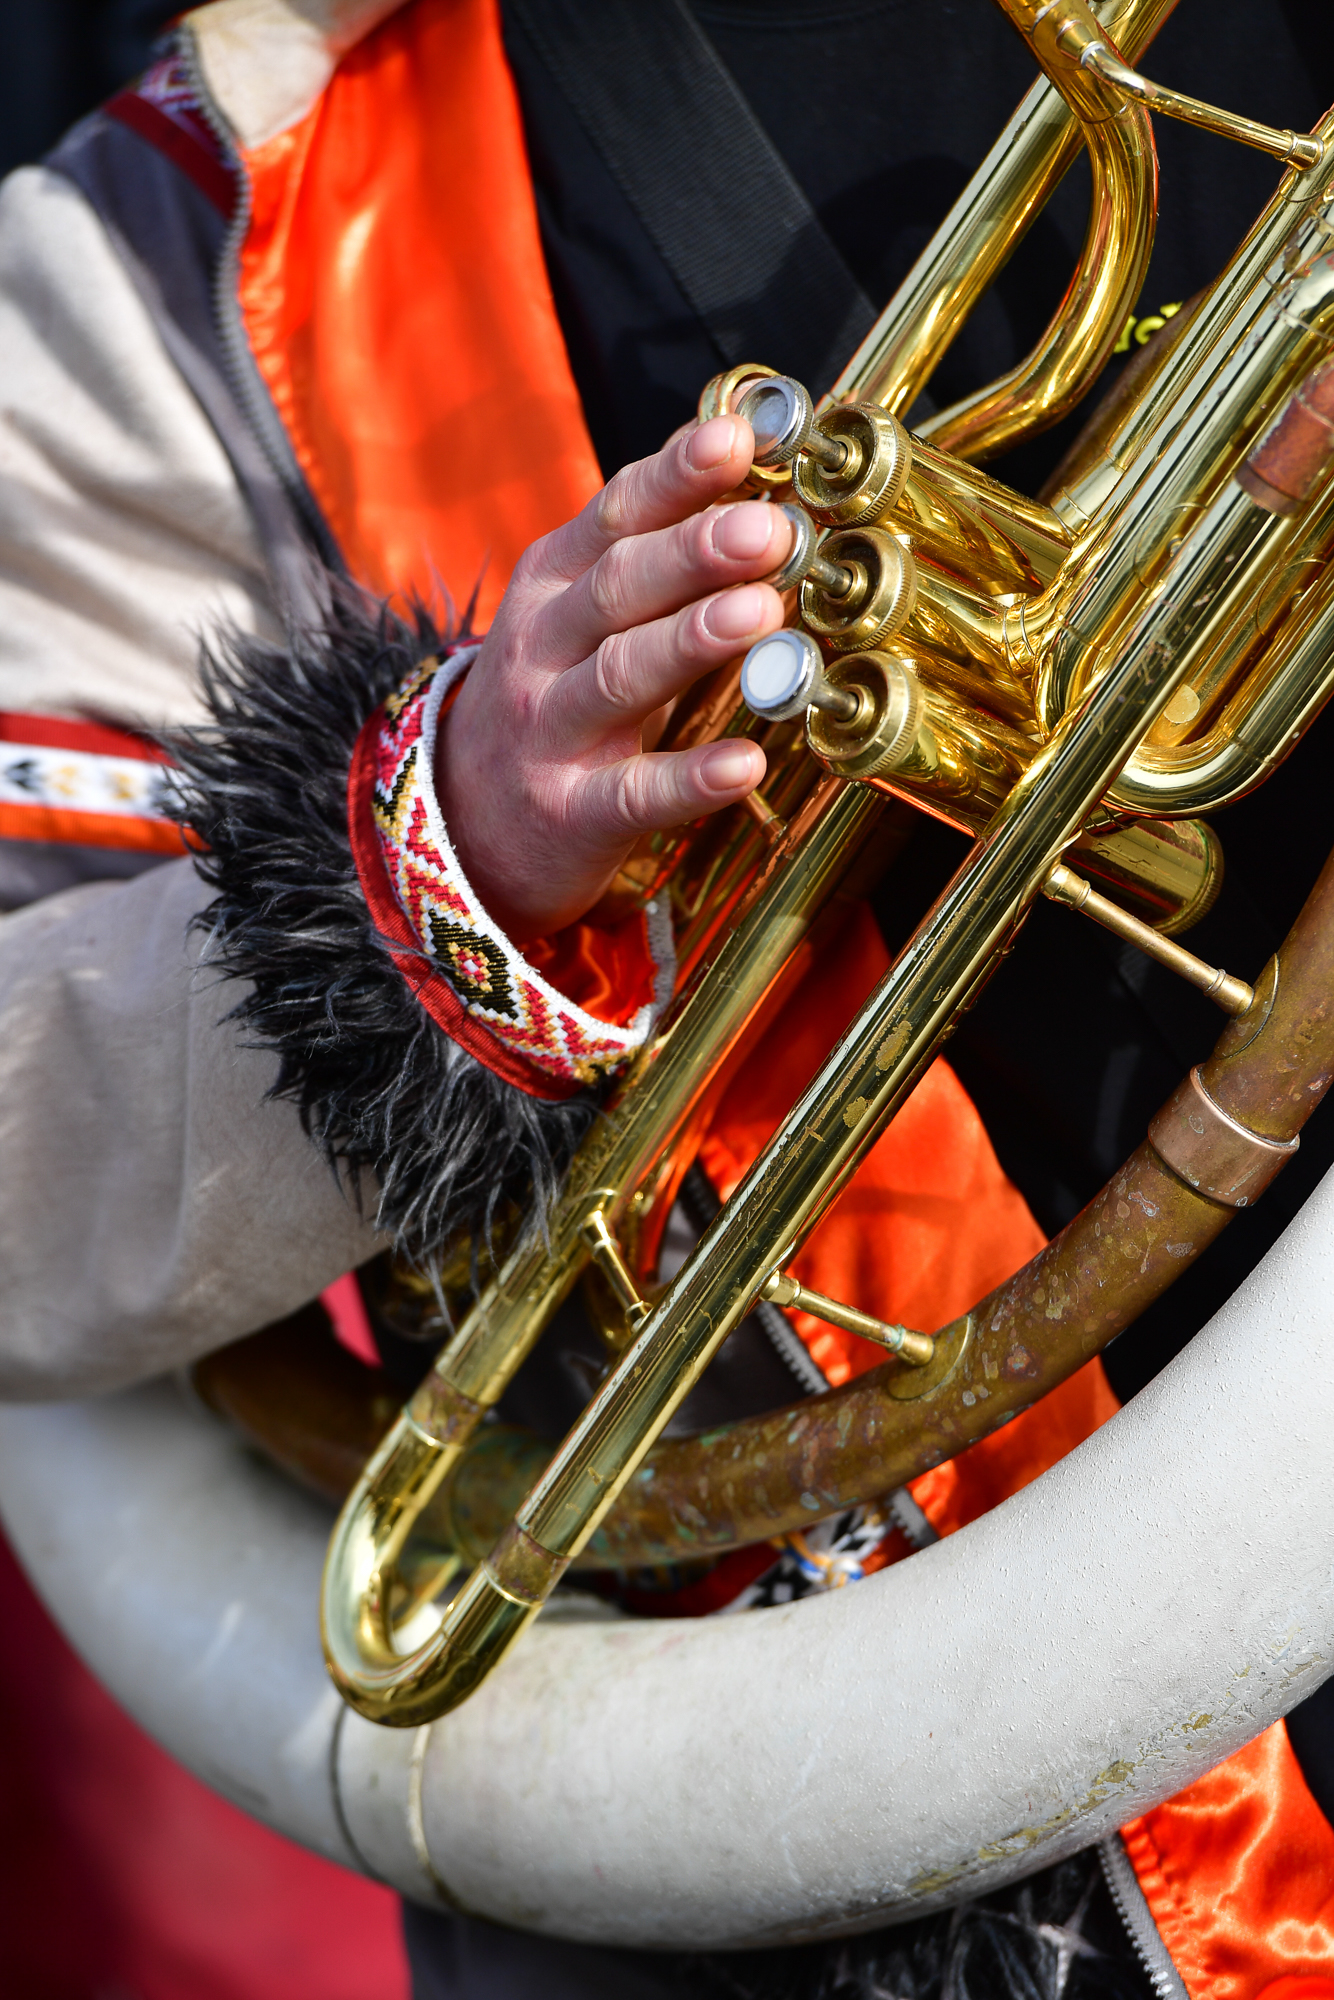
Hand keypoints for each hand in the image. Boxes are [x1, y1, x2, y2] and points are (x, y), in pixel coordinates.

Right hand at [435, 415, 792, 941]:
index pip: (615, 515)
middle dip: (692, 553)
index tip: (737, 439)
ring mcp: (551, 732)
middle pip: (617, 588)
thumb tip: (746, 465)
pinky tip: (745, 764)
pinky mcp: (570, 813)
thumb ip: (652, 549)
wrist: (460, 822)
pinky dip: (690, 778)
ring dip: (691, 641)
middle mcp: (543, 647)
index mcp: (552, 583)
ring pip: (619, 677)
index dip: (675, 476)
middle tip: (765, 530)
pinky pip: (634, 793)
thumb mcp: (579, 612)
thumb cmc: (552, 697)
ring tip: (762, 613)